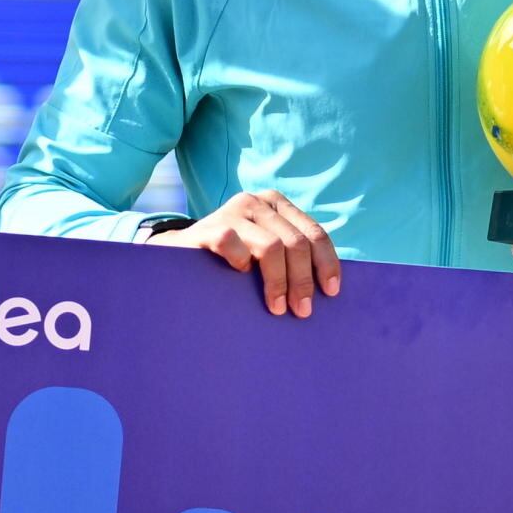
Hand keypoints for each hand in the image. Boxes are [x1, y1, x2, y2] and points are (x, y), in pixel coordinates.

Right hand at [170, 190, 339, 318]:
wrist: (181, 256)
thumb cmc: (232, 261)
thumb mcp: (265, 251)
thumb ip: (291, 257)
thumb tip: (327, 288)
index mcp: (277, 205)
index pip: (314, 233)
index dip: (327, 263)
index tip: (331, 292)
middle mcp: (257, 202)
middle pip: (296, 243)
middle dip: (303, 280)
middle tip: (302, 310)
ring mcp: (233, 212)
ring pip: (272, 247)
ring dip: (279, 282)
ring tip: (278, 307)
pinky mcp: (210, 227)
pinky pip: (234, 245)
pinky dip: (242, 264)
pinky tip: (240, 277)